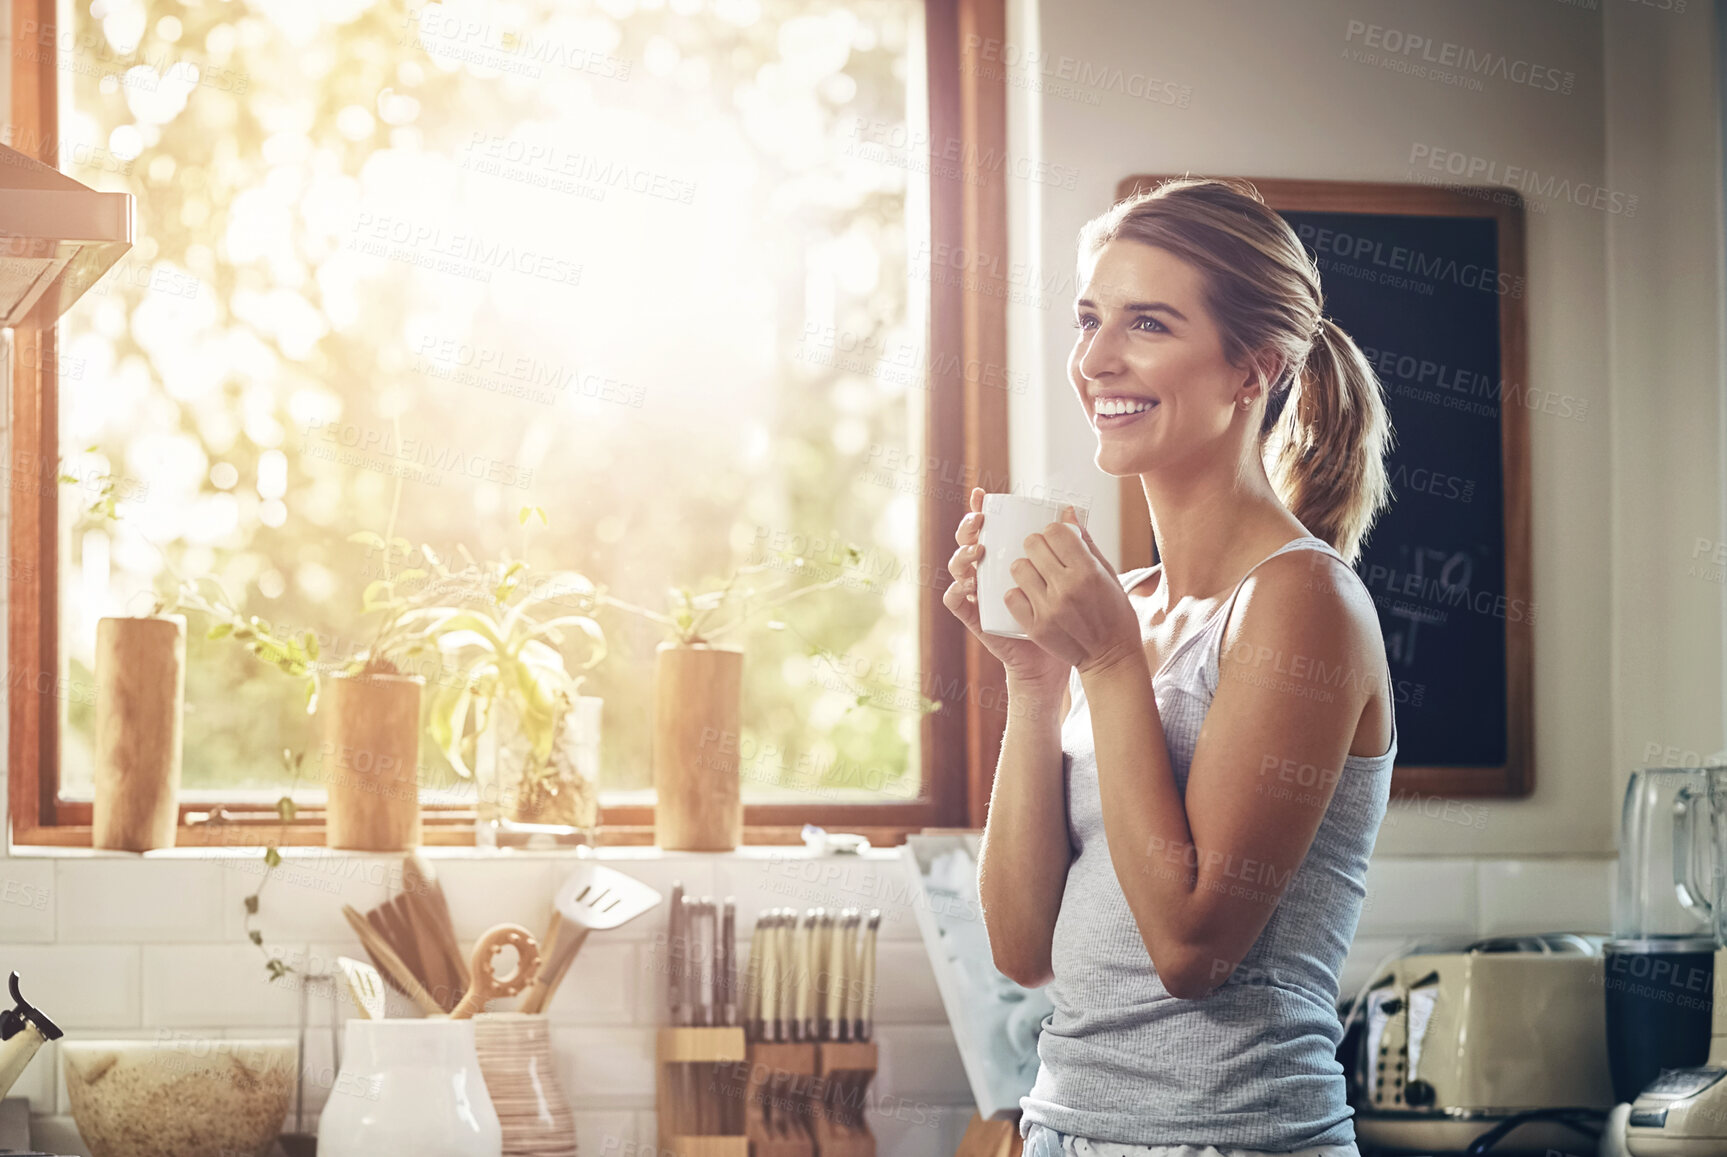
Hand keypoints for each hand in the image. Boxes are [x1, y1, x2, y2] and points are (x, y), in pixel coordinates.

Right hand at [941, 487, 1072, 695]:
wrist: (1061, 653)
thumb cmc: (1068, 610)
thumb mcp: (1071, 573)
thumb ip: (1070, 544)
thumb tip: (1071, 510)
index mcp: (1006, 555)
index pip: (988, 526)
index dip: (978, 508)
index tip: (983, 496)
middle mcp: (987, 570)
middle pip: (966, 541)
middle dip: (967, 526)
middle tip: (980, 522)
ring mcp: (978, 592)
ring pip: (956, 567)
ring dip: (962, 555)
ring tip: (979, 551)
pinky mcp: (975, 617)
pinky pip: (954, 602)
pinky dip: (955, 591)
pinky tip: (969, 586)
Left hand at [1004, 505, 1142, 676]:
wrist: (1111, 657)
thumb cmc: (1114, 612)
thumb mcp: (1108, 574)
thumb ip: (1086, 543)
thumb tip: (1068, 512)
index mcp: (1088, 571)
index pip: (1056, 531)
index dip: (1054, 531)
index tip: (1057, 539)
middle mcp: (1067, 588)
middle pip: (1033, 545)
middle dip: (1037, 545)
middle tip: (1044, 555)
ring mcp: (1048, 608)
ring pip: (1018, 568)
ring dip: (1025, 568)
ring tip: (1036, 576)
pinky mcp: (1035, 627)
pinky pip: (1011, 596)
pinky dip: (1018, 593)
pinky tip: (1030, 595)